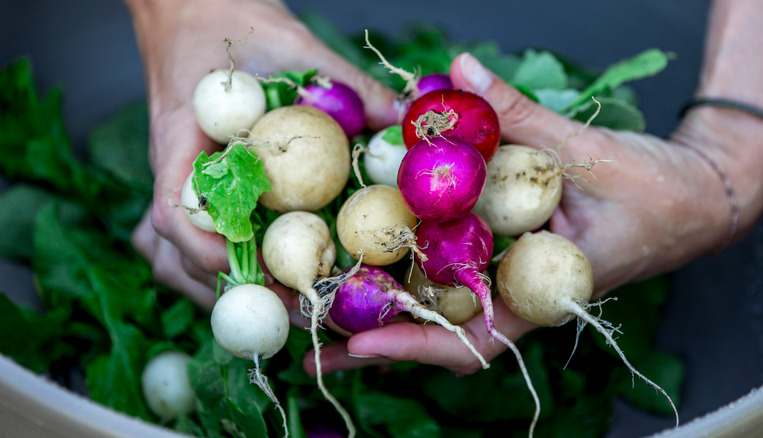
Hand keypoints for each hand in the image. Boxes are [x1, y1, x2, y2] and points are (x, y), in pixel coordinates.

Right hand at [126, 0, 397, 306]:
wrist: (194, 7)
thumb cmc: (230, 20)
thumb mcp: (292, 44)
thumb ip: (345, 83)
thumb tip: (405, 118)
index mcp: (182, 139)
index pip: (174, 210)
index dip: (209, 251)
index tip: (254, 273)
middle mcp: (173, 170)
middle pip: (170, 252)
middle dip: (225, 291)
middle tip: (291, 309)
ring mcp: (177, 182)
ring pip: (170, 256)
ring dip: (215, 290)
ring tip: (278, 307)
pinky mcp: (191, 185)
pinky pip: (184, 240)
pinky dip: (213, 268)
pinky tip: (256, 278)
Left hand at [306, 52, 740, 375]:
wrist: (693, 196)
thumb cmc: (655, 189)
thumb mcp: (586, 151)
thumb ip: (518, 114)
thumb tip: (459, 69)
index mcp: (542, 292)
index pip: (472, 338)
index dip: (414, 345)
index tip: (358, 344)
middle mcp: (516, 293)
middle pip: (437, 333)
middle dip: (375, 342)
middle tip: (308, 345)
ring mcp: (508, 276)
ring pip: (438, 305)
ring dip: (382, 308)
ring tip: (318, 307)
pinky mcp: (504, 252)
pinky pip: (451, 266)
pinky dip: (411, 262)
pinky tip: (368, 253)